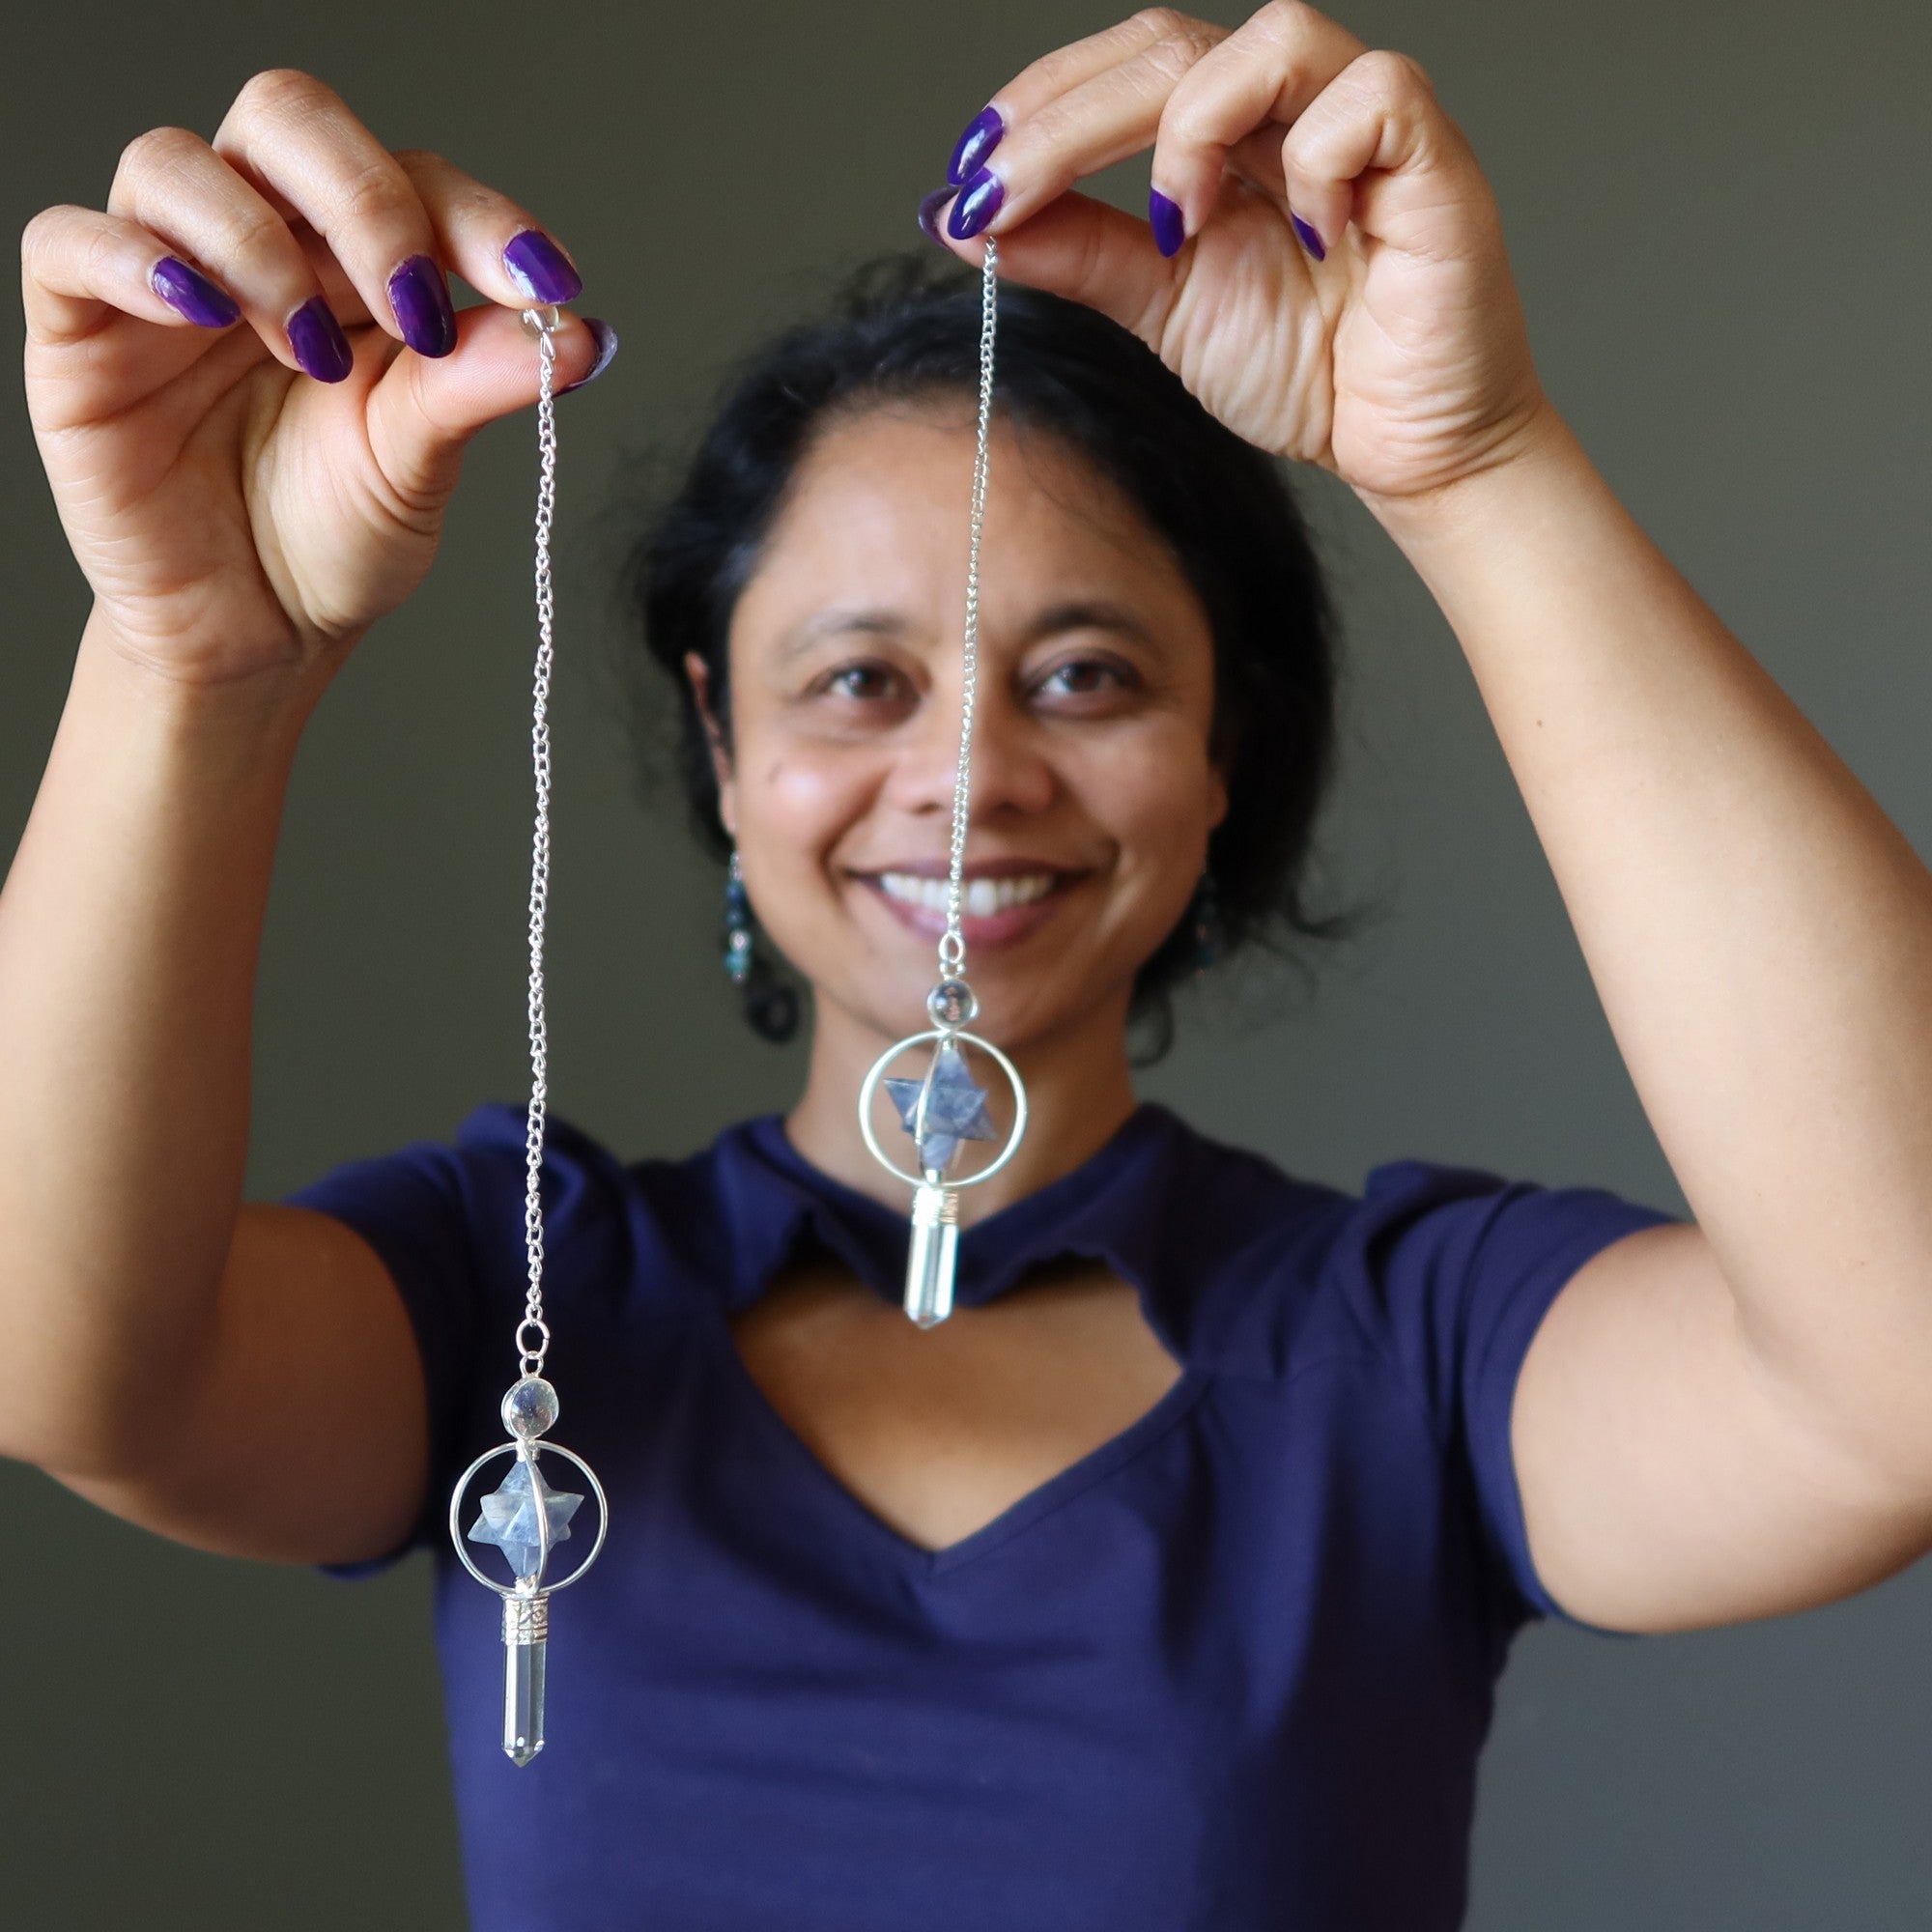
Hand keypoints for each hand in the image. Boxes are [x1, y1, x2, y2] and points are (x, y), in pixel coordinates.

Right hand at [21, 69, 614, 686]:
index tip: (543, 283)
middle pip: (286, 119)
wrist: (257, 635)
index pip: (413, 179)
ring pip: (175, 163)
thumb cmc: (335, 538)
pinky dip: (133, 258)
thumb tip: (582, 335)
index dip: (477, 217)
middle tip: (414, 308)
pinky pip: (69, 244)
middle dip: (365, 199)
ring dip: (259, 245)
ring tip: (312, 354)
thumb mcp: (421, 463)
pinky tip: (199, 310)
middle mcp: (260, 246)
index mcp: (355, 264)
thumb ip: (477, 385)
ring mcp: (165, 281)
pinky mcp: (82, 334)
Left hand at [926, 5, 1556, 505]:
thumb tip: (967, 220)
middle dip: (1069, 117)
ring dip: (1192, 125)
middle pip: (1173, 45)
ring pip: (1273, 36)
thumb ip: (1082, 255)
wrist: (1407, 452)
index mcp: (1230, 134)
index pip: (1129, 67)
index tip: (970, 174)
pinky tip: (1307, 235)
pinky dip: (1320, 158)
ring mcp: (1369, 126)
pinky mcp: (1435, 162)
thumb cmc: (1312, 372)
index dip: (1045, 104)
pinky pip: (1375, 96)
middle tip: (1001, 190)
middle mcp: (1294, 109)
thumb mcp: (1164, 308)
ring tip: (1177, 223)